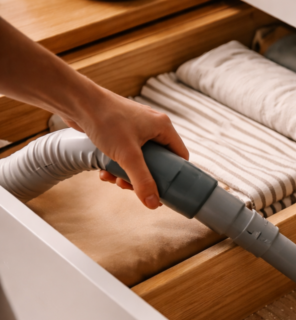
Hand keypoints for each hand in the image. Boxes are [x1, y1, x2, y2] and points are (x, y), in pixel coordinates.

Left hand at [64, 87, 187, 209]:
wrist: (76, 100)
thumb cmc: (106, 120)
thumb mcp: (128, 155)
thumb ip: (142, 181)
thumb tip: (154, 204)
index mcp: (163, 127)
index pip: (180, 156)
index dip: (175, 175)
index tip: (165, 190)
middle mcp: (152, 125)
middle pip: (158, 161)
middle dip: (144, 177)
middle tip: (131, 186)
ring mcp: (136, 127)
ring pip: (140, 159)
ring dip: (127, 173)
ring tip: (114, 179)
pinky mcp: (120, 130)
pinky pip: (125, 153)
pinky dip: (117, 164)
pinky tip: (104, 171)